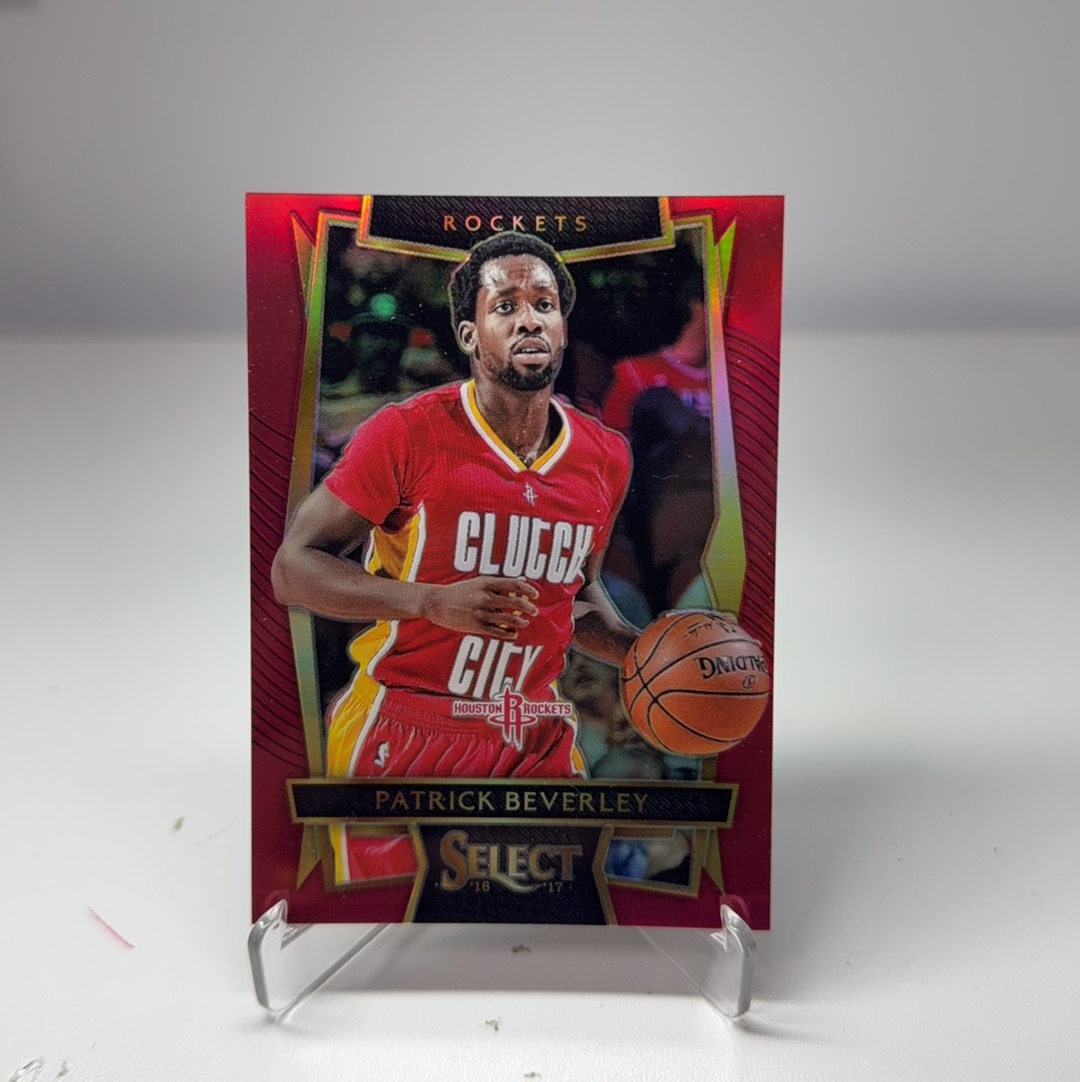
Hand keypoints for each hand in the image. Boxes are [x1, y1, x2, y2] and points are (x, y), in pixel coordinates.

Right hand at [421, 577, 539, 640]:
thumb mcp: (479, 582)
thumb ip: (500, 582)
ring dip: (520, 622)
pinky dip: (508, 633)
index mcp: (486, 583)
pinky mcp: (476, 626)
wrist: (436, 602)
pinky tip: (513, 634)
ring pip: (508, 619)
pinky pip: (498, 631)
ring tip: (525, 623)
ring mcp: (481, 612)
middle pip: (515, 602)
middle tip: (535, 611)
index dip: (528, 590)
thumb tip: (523, 579)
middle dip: (528, 608)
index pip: (514, 584)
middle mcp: (485, 597)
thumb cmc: (459, 591)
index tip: (535, 595)